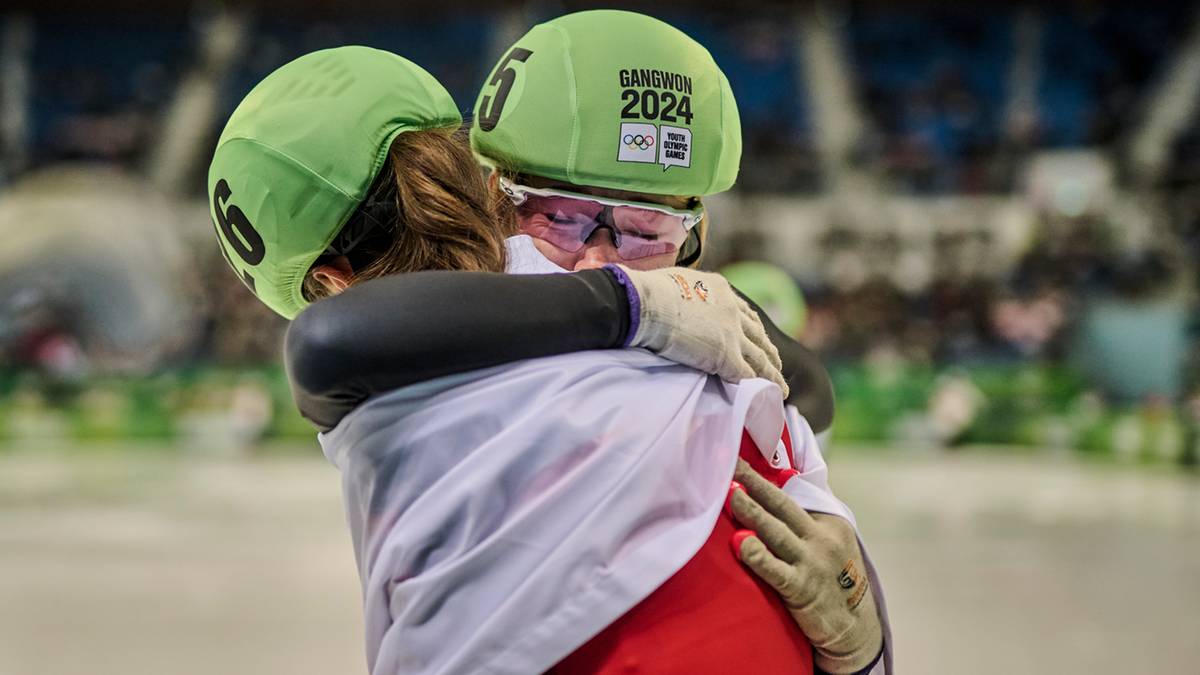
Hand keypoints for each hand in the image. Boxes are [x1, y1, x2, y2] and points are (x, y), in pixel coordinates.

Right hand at [608, 265, 787, 396]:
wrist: (644, 305)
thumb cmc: (646, 293)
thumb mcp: (675, 283)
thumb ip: (686, 293)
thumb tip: (674, 298)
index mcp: (720, 289)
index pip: (743, 311)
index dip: (752, 327)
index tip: (757, 337)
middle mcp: (732, 310)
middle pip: (758, 334)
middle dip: (768, 350)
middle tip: (776, 363)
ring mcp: (732, 334)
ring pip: (760, 357)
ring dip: (772, 373)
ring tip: (780, 386)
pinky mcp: (726, 356)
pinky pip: (749, 374)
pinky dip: (761, 385)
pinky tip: (767, 395)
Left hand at [729, 459, 881, 673]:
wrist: (854, 628)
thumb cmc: (833, 579)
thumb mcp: (831, 541)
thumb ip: (807, 516)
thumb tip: (782, 478)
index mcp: (829, 522)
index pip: (791, 496)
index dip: (763, 480)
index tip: (739, 463)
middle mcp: (821, 538)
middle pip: (781, 505)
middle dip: (754, 483)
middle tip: (730, 464)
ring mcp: (811, 563)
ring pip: (775, 531)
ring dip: (751, 511)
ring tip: (730, 494)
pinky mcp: (800, 588)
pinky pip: (774, 569)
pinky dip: (757, 555)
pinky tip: (740, 543)